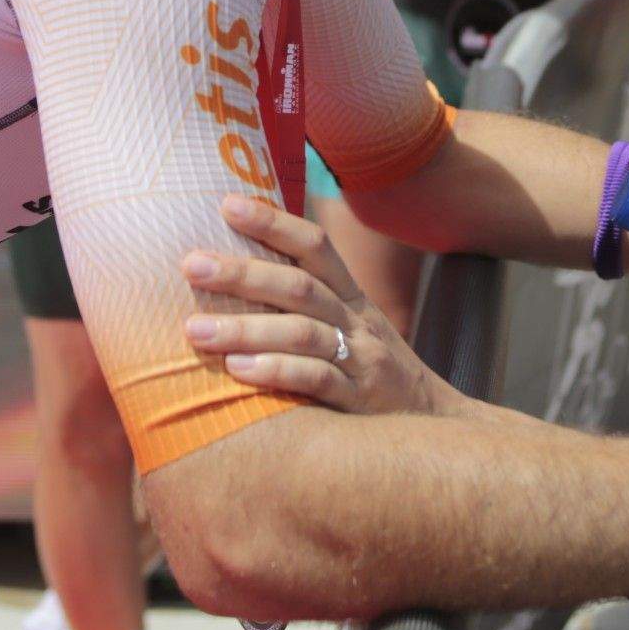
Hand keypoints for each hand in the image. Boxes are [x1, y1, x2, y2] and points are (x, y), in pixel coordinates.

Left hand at [182, 196, 463, 418]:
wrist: (437, 425)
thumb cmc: (371, 371)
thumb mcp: (351, 327)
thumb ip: (307, 303)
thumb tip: (235, 275)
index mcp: (351, 295)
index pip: (314, 246)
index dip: (273, 222)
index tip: (226, 204)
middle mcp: (356, 320)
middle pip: (299, 286)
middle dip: (243, 273)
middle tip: (191, 265)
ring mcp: (361, 359)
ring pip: (302, 332)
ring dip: (246, 328)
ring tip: (196, 329)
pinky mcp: (360, 400)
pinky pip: (317, 380)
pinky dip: (277, 371)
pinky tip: (238, 371)